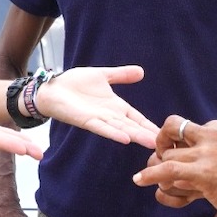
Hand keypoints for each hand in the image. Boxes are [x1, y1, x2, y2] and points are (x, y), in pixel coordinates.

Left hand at [32, 66, 158, 147]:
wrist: (52, 87)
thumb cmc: (74, 83)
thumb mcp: (102, 76)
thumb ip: (121, 75)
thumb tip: (141, 71)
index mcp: (115, 106)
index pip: (137, 117)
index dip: (149, 124)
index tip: (165, 132)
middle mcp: (109, 115)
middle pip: (132, 126)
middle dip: (147, 134)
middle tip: (164, 145)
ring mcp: (98, 119)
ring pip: (121, 129)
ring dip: (136, 136)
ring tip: (151, 143)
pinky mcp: (86, 121)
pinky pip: (102, 128)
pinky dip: (114, 133)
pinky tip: (125, 138)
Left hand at [135, 116, 216, 216]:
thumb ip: (202, 158)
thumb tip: (173, 172)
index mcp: (216, 130)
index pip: (180, 126)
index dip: (168, 139)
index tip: (167, 151)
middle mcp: (210, 136)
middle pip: (168, 137)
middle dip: (159, 153)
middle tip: (160, 166)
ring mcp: (207, 153)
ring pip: (166, 157)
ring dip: (159, 174)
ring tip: (162, 185)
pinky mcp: (203, 172)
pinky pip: (167, 170)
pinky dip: (150, 175)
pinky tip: (140, 180)